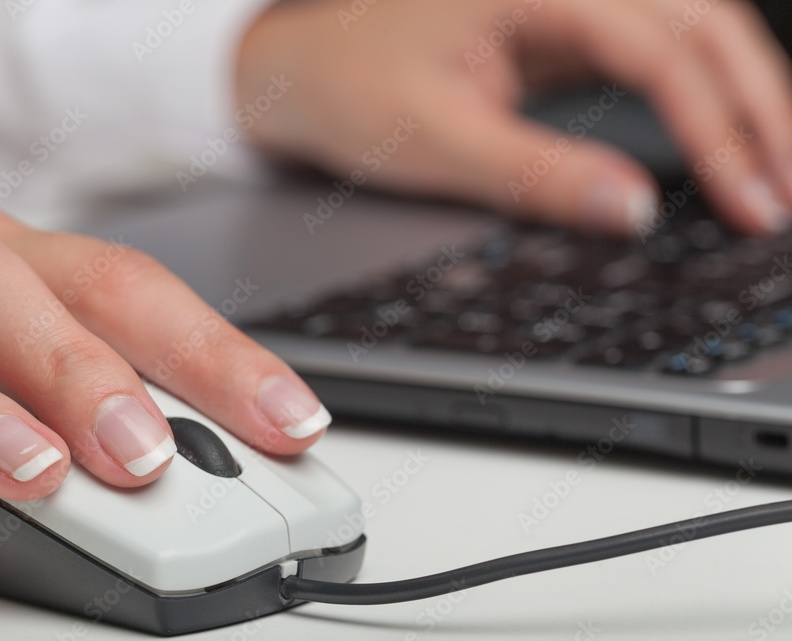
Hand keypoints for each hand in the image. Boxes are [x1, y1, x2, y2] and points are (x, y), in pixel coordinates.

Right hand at [0, 206, 329, 588]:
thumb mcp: (11, 332)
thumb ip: (99, 381)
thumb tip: (219, 451)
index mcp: (4, 257)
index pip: (122, 286)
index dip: (211, 350)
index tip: (287, 422)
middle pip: (0, 287)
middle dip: (81, 369)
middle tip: (147, 454)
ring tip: (38, 477)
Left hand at [237, 0, 791, 235]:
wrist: (304, 69)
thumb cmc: (350, 90)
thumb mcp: (436, 142)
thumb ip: (537, 176)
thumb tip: (635, 211)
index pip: (659, 49)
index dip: (719, 128)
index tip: (750, 203)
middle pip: (703, 24)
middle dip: (761, 109)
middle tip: (784, 198)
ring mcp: (568, 0)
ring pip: (692, 31)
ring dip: (742, 99)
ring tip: (775, 176)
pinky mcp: (564, 28)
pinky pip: (655, 51)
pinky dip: (698, 98)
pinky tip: (722, 141)